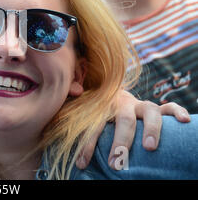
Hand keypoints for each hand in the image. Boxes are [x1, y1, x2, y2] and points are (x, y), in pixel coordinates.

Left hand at [75, 90, 189, 169]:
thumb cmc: (95, 110)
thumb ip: (75, 114)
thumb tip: (71, 114)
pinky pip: (169, 107)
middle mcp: (122, 103)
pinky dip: (177, 112)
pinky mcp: (156, 108)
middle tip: (116, 162)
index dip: (87, 144)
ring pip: (150, 111)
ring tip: (149, 148)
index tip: (82, 163)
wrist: (110, 92)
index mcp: (102, 105)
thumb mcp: (83, 111)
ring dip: (151, 129)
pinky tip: (184, 122)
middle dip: (120, 141)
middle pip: (123, 120)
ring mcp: (141, 105)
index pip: (94, 125)